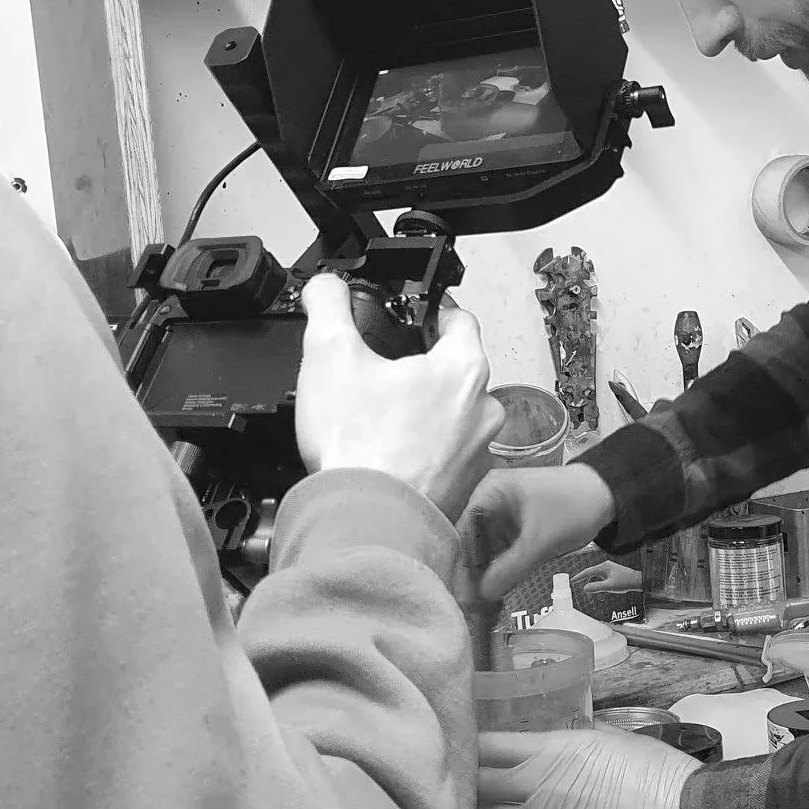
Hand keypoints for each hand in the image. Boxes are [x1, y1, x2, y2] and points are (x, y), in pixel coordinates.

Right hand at [295, 275, 504, 521]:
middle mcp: (483, 408)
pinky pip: (447, 454)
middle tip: (385, 370)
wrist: (368, 522)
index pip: (459, 319)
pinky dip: (424, 449)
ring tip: (382, 417)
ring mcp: (479, 452)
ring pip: (453, 415)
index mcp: (463, 368)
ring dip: (425, 411)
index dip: (432, 311)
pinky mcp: (465, 487)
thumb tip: (325, 286)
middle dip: (423, 366)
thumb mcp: (328, 355)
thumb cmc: (359, 446)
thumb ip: (329, 307)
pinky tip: (390, 454)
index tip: (414, 314)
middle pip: (456, 370)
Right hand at [457, 464, 615, 601]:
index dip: (462, 562)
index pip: (464, 530)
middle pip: (473, 540)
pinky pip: (503, 549)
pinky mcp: (518, 525)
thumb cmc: (574, 508)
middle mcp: (491, 498)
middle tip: (470, 604)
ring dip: (486, 573)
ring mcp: (505, 513)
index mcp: (490, 491)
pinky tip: (497, 590)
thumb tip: (480, 596)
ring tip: (480, 604)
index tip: (462, 591)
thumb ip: (509, 570)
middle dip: (473, 572)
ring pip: (488, 547)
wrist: (610, 495)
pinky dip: (501, 568)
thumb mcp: (540, 542)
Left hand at [475, 727, 699, 808]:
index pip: (491, 744)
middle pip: (478, 781)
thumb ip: (582, 738)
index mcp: (553, 749)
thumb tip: (568, 737)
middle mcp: (536, 783)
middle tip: (447, 783)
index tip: (456, 746)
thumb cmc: (657, 772)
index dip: (467, 744)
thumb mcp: (615, 738)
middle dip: (460, 781)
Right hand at [571, 561, 641, 594]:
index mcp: (604, 567)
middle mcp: (606, 566)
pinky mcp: (612, 573)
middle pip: (590, 572)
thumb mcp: (609, 586)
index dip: (578, 577)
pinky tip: (598, 588)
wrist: (638, 581)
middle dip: (583, 578)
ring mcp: (609, 569)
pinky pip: (601, 577)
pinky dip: (597, 582)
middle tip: (575, 584)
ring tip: (587, 588)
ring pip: (596, 575)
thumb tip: (584, 588)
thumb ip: (596, 587)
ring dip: (591, 581)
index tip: (572, 581)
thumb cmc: (626, 581)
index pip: (587, 571)